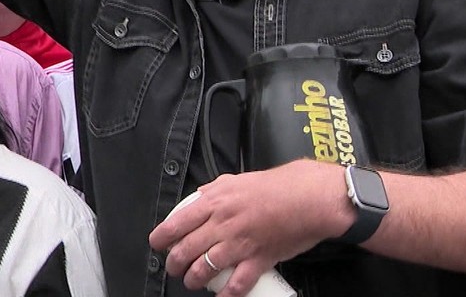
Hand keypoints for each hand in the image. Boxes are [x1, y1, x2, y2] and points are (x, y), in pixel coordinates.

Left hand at [148, 160, 352, 295]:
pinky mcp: (259, 260)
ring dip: (193, 279)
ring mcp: (240, 244)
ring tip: (192, 281)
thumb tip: (199, 197)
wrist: (308, 198)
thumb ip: (214, 190)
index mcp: (215, 202)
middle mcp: (222, 224)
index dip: (161, 238)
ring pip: (205, 268)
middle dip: (174, 263)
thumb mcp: (236, 180)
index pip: (176, 223)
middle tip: (173, 267)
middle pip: (186, 249)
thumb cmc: (276, 187)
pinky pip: (237, 283)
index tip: (157, 244)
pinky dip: (227, 294)